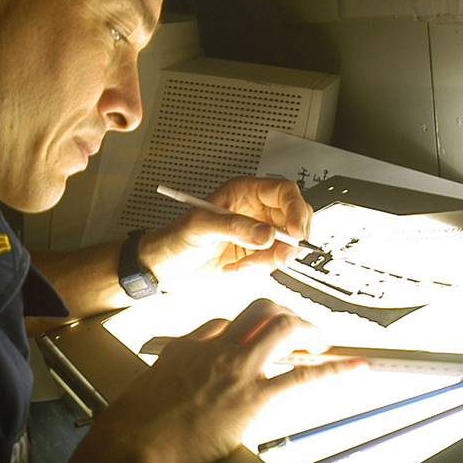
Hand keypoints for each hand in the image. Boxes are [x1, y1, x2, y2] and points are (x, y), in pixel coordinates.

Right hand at [54, 299, 360, 462]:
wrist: (131, 449)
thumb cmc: (132, 429)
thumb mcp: (147, 389)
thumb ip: (170, 377)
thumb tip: (180, 382)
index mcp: (187, 347)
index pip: (224, 323)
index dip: (246, 330)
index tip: (256, 338)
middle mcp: (214, 348)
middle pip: (260, 311)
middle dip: (285, 316)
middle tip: (299, 333)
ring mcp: (236, 370)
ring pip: (283, 327)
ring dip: (309, 331)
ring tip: (323, 342)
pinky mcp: (252, 398)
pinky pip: (302, 377)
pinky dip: (335, 370)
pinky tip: (353, 368)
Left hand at [141, 177, 313, 281]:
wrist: (165, 266)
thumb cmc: (175, 237)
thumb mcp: (200, 226)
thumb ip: (234, 227)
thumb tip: (267, 234)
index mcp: (245, 192)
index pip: (284, 192)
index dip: (296, 210)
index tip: (297, 233)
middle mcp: (256, 211)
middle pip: (294, 219)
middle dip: (289, 242)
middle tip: (279, 258)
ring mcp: (258, 234)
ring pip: (287, 245)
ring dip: (268, 261)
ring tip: (240, 266)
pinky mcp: (256, 255)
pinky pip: (272, 263)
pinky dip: (257, 271)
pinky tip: (234, 269)